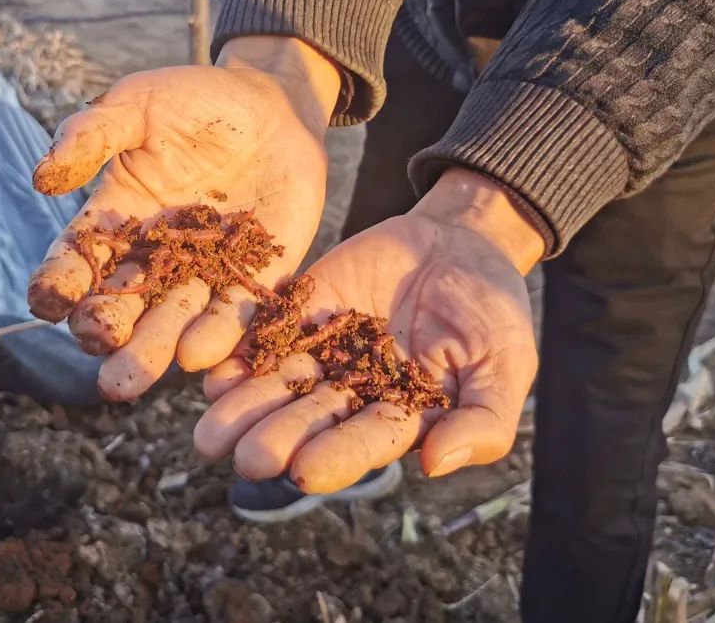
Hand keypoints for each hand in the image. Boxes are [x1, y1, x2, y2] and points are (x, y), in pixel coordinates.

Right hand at [28, 37, 340, 400]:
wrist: (274, 105)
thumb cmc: (194, 101)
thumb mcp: (137, 104)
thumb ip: (91, 134)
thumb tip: (42, 178)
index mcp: (115, 220)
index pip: (77, 260)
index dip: (58, 282)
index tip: (47, 301)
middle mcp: (154, 258)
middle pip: (121, 305)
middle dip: (104, 332)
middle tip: (98, 350)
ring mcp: (205, 272)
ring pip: (172, 322)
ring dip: (151, 350)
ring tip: (132, 376)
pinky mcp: (254, 277)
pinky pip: (233, 313)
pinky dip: (216, 335)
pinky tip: (198, 354)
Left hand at [193, 169, 542, 489]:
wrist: (462, 241)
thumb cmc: (494, 311)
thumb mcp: (506, 366)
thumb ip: (483, 419)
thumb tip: (435, 465)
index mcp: (400, 416)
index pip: (365, 442)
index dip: (336, 457)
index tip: (304, 473)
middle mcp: (351, 391)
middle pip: (308, 419)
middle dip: (275, 439)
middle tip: (244, 458)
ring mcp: (322, 348)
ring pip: (275, 381)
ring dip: (242, 406)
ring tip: (211, 429)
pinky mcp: (300, 307)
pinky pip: (263, 328)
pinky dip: (236, 346)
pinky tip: (208, 365)